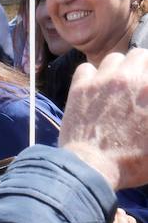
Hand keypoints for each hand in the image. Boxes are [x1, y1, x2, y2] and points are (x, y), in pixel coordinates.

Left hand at [60, 49, 147, 189]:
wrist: (92, 167)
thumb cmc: (130, 162)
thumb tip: (146, 108)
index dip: (147, 80)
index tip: (143, 91)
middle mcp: (131, 79)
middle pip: (140, 55)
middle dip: (142, 66)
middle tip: (138, 81)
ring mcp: (104, 81)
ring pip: (114, 58)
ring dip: (118, 68)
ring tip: (116, 83)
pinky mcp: (81, 87)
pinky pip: (86, 68)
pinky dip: (91, 76)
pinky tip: (93, 88)